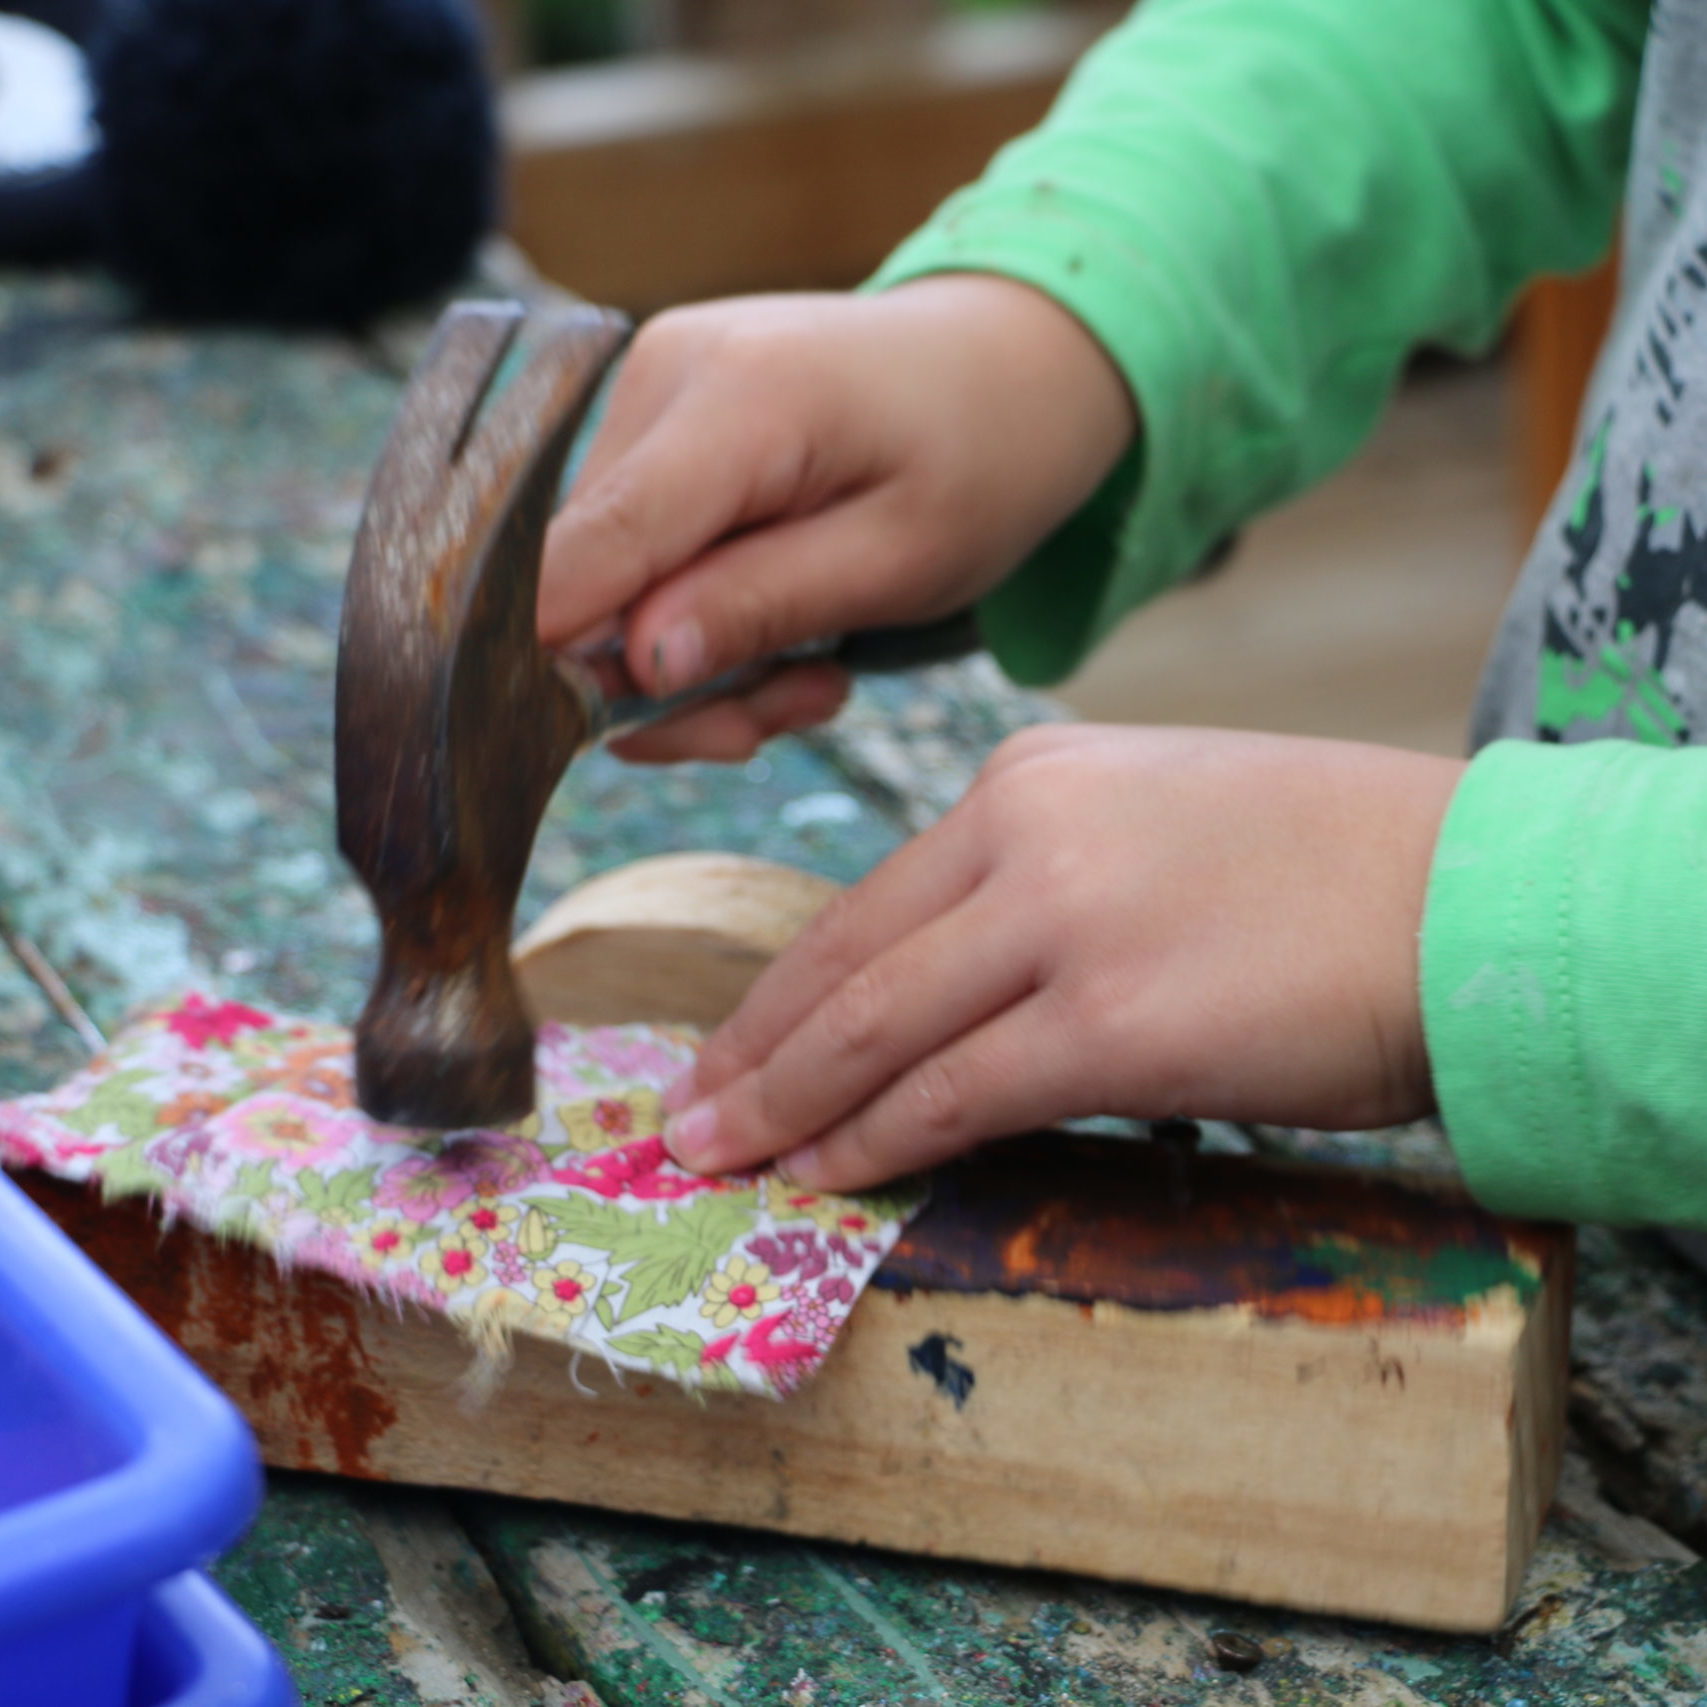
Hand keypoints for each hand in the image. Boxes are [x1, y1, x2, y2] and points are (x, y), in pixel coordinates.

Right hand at [539, 276, 1132, 760]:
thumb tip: (635, 664)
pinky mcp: (655, 420)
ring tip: (809, 679)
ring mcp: (651, 391)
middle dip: (672, 682)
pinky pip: (635, 554)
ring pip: (607, 581)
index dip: (560, 661)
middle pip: (587, 581)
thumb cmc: (983, 459)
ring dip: (697, 662)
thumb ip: (762, 606)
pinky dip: (698, 615)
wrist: (1011, 365)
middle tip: (789, 715)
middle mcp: (664, 376)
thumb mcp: (902, 560)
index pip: (588, 548)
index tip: (593, 744)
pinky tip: (784, 630)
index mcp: (738, 399)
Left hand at [661, 725, 1464, 1189]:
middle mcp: (1025, 831)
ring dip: (788, 1108)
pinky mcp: (1111, 1018)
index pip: (867, 899)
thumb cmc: (1326, 871)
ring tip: (723, 1162)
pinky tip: (827, 1176)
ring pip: (876, 1030)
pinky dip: (877, 1141)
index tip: (730, 1045)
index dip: (781, 988)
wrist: (1470, 897)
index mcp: (1029, 778)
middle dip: (751, 1054)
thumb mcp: (1151, 827)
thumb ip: (1037, 883)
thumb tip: (945, 986)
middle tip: (685, 1118)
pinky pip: (955, 1092)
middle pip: (843, 961)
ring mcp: (1063, 922)